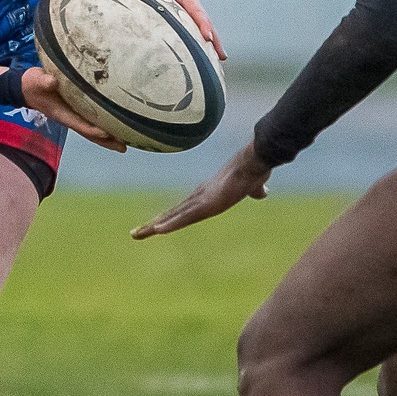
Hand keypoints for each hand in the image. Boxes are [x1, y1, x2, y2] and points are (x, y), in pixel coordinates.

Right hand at [18, 65, 125, 151]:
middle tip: (124, 148)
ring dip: (108, 138)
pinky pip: (92, 121)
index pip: (80, 124)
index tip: (108, 133)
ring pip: (92, 130)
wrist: (26, 88)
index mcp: (61, 113)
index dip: (93, 129)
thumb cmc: (32, 84)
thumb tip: (52, 81)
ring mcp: (73, 116)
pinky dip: (104, 126)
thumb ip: (44, 81)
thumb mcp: (36, 81)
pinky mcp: (76, 110)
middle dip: (106, 141)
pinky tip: (115, 127)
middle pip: (90, 133)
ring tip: (125, 143)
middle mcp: (69, 118)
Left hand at [131, 0, 225, 59]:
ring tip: (217, 60)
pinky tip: (201, 49)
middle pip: (205, 21)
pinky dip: (200, 35)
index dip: (202, 25)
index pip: (195, 11)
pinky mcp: (181, 7)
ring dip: (211, 40)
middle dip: (214, 39)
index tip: (208, 38)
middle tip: (222, 57)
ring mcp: (186, 4)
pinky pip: (193, 23)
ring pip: (202, 24)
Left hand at [131, 139, 269, 237]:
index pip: (183, 209)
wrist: (256, 160)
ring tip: (136, 235)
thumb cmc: (254, 169)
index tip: (155, 226)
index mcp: (207, 195)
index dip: (169, 218)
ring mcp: (202, 200)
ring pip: (174, 217)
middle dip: (153, 225)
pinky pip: (186, 216)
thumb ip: (256, 191)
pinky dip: (172, 223)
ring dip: (154, 227)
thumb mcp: (254, 186)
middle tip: (134, 234)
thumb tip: (262, 192)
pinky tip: (157, 230)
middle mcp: (199, 197)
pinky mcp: (208, 203)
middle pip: (172, 214)